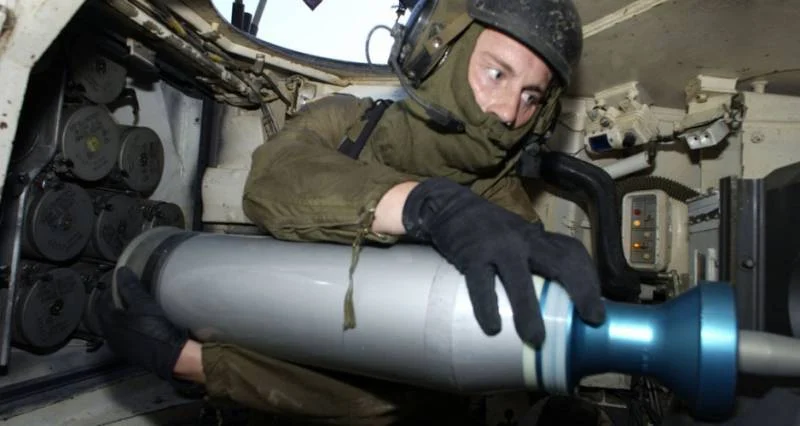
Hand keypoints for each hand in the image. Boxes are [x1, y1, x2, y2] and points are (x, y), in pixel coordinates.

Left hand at [97, 267, 188, 381]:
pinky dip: (128, 325)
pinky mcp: (130, 353)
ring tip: (134, 305)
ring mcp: (119, 346)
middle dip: (115, 303)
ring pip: (116, 325)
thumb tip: (121, 271)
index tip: (120, 281)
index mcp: (108, 322)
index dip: (110, 289)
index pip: (102, 301)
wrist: (169, 355)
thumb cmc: (153, 327)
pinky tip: (140, 322)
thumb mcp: (143, 303)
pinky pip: (124, 334)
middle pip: (108, 314)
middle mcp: (109, 335)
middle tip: (127, 291)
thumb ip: (130, 287)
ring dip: (122, 315)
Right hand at [402, 177, 605, 346]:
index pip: (573, 252)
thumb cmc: (485, 228)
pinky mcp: (471, 254)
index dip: (590, 279)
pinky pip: (481, 283)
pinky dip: (487, 306)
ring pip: (519, 279)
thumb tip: (555, 297)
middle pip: (561, 261)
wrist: (447, 205)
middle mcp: (523, 239)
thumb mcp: (516, 236)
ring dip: (529, 311)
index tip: (597, 308)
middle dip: (581, 290)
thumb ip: (533, 257)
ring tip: (536, 339)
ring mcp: (497, 246)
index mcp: (536, 237)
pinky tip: (493, 328)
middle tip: (592, 318)